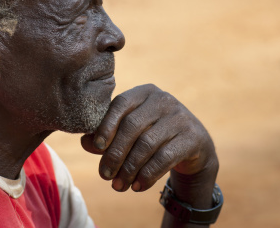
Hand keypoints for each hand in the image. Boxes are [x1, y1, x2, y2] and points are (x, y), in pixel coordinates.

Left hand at [81, 84, 217, 191]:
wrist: (194, 147)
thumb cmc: (152, 136)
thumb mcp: (130, 132)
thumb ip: (107, 135)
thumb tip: (85, 142)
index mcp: (144, 92)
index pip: (121, 104)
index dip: (106, 126)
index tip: (97, 148)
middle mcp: (163, 100)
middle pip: (132, 126)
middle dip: (116, 154)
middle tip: (105, 176)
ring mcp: (180, 117)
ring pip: (147, 144)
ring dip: (130, 169)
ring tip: (119, 186)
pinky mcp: (192, 137)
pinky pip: (165, 158)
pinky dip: (148, 174)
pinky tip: (138, 187)